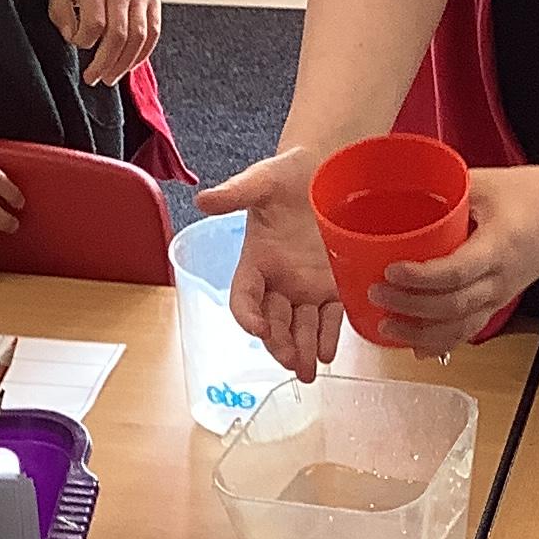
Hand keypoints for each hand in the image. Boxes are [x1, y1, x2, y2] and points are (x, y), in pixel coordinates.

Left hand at [50, 0, 161, 88]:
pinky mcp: (154, 0)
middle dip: (104, 63)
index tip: (76, 42)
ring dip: (124, 64)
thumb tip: (74, 38)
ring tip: (110, 78)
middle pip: (118, 35)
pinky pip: (152, 34)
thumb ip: (59, 13)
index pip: (94, 24)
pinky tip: (128, 65)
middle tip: (93, 79)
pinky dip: (142, 54)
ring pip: (138, 38)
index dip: (83, 41)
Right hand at [197, 147, 343, 380]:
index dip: (247, 315)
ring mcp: (306, 286)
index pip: (244, 296)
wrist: (326, 168)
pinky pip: (330, 316)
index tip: (258, 329)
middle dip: (279, 344)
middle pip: (273, 320)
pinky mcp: (334, 285)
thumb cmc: (288, 174)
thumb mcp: (261, 180)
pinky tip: (329, 353)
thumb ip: (235, 193)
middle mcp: (278, 280)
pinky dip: (329, 336)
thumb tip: (203, 200)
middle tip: (290, 362)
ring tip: (309, 370)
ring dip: (302, 349)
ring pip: (301, 326)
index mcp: (255, 260)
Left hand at [364, 162, 538, 353]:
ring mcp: (503, 293)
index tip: (391, 270)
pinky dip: (442, 342)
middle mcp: (502, 278)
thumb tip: (400, 188)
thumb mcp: (486, 182)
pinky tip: (417, 348)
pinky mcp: (502, 299)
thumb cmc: (535, 192)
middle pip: (453, 306)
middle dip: (410, 307)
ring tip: (387, 327)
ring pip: (461, 327)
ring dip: (422, 333)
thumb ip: (445, 188)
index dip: (420, 277)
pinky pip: (471, 329)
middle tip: (377, 294)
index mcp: (499, 247)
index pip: (456, 271)